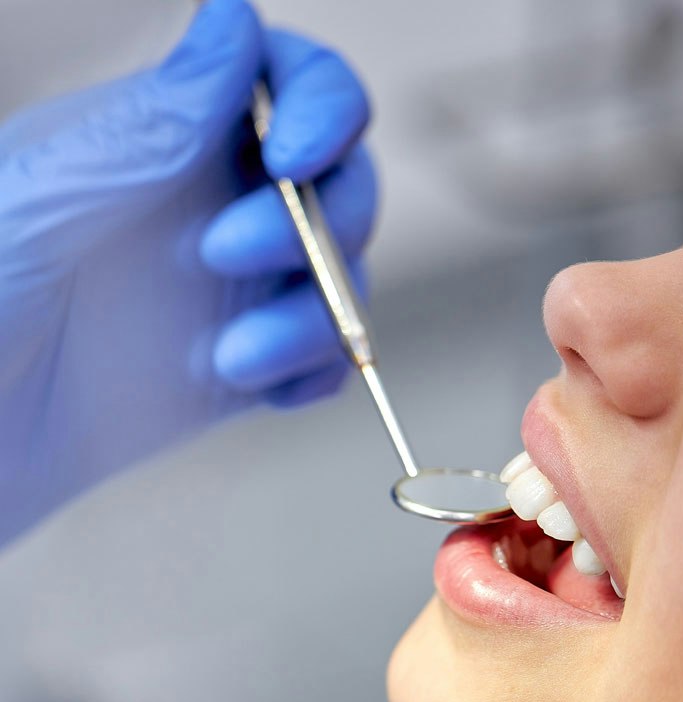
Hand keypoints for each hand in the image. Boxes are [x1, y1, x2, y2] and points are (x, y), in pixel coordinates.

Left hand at [0, 0, 375, 544]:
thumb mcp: (48, 199)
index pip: (289, 84)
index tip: (297, 157)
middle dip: (313, 224)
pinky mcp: (249, 367)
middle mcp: (217, 207)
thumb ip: (155, 120)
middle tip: (223, 258)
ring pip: (340, 278)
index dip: (322, 105)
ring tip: (233, 359)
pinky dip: (316, 372)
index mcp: (169, 141)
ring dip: (312, 320)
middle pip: (339, 184)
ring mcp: (238, 291)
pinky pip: (324, 358)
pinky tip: (265, 390)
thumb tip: (236, 16)